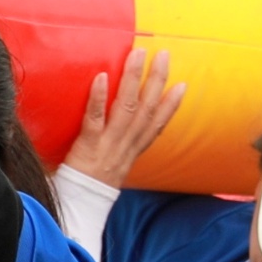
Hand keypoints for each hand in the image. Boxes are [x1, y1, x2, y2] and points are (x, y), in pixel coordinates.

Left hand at [66, 47, 184, 185]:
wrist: (79, 206)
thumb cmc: (92, 184)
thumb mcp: (116, 167)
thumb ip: (121, 148)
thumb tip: (122, 131)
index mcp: (133, 150)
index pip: (157, 125)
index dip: (172, 106)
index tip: (183, 85)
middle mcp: (126, 144)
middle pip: (147, 109)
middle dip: (157, 80)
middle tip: (164, 55)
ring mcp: (109, 143)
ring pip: (126, 107)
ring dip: (133, 79)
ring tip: (138, 54)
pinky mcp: (88, 145)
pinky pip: (95, 118)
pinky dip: (99, 97)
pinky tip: (101, 77)